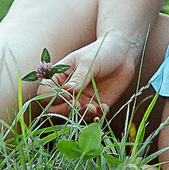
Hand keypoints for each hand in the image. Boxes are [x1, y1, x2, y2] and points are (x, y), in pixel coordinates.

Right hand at [25, 33, 140, 120]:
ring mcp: (81, 100)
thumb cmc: (102, 51)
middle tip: (79, 105)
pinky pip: (91, 118)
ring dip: (81, 116)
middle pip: (54, 109)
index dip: (50, 97)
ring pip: (72, 116)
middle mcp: (67, 91)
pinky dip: (96, 117)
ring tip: (95, 108)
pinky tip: (104, 107)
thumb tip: (67, 92)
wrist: (124, 53)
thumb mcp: (89, 62)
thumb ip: (78, 78)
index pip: (44, 92)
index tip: (66, 94)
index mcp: (60, 77)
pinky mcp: (95, 105)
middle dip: (65, 110)